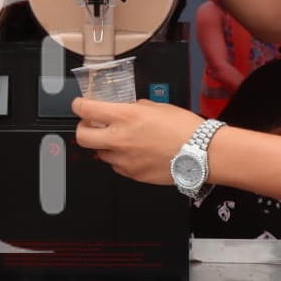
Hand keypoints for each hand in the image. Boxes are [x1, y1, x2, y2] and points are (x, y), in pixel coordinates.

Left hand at [70, 98, 202, 184]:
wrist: (201, 153)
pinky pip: (117, 166)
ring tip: (122, 140)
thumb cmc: (184, 128)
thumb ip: (135, 108)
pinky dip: (120, 159)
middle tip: (91, 125)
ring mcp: (124, 160)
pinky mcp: (132, 175)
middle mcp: (119, 139)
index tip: (79, 105)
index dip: (79, 105)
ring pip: (100, 153)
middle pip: (82, 137)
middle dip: (83, 129)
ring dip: (105, 145)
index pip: (86, 110)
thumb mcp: (156, 106)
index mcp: (124, 117)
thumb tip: (125, 109)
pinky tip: (135, 153)